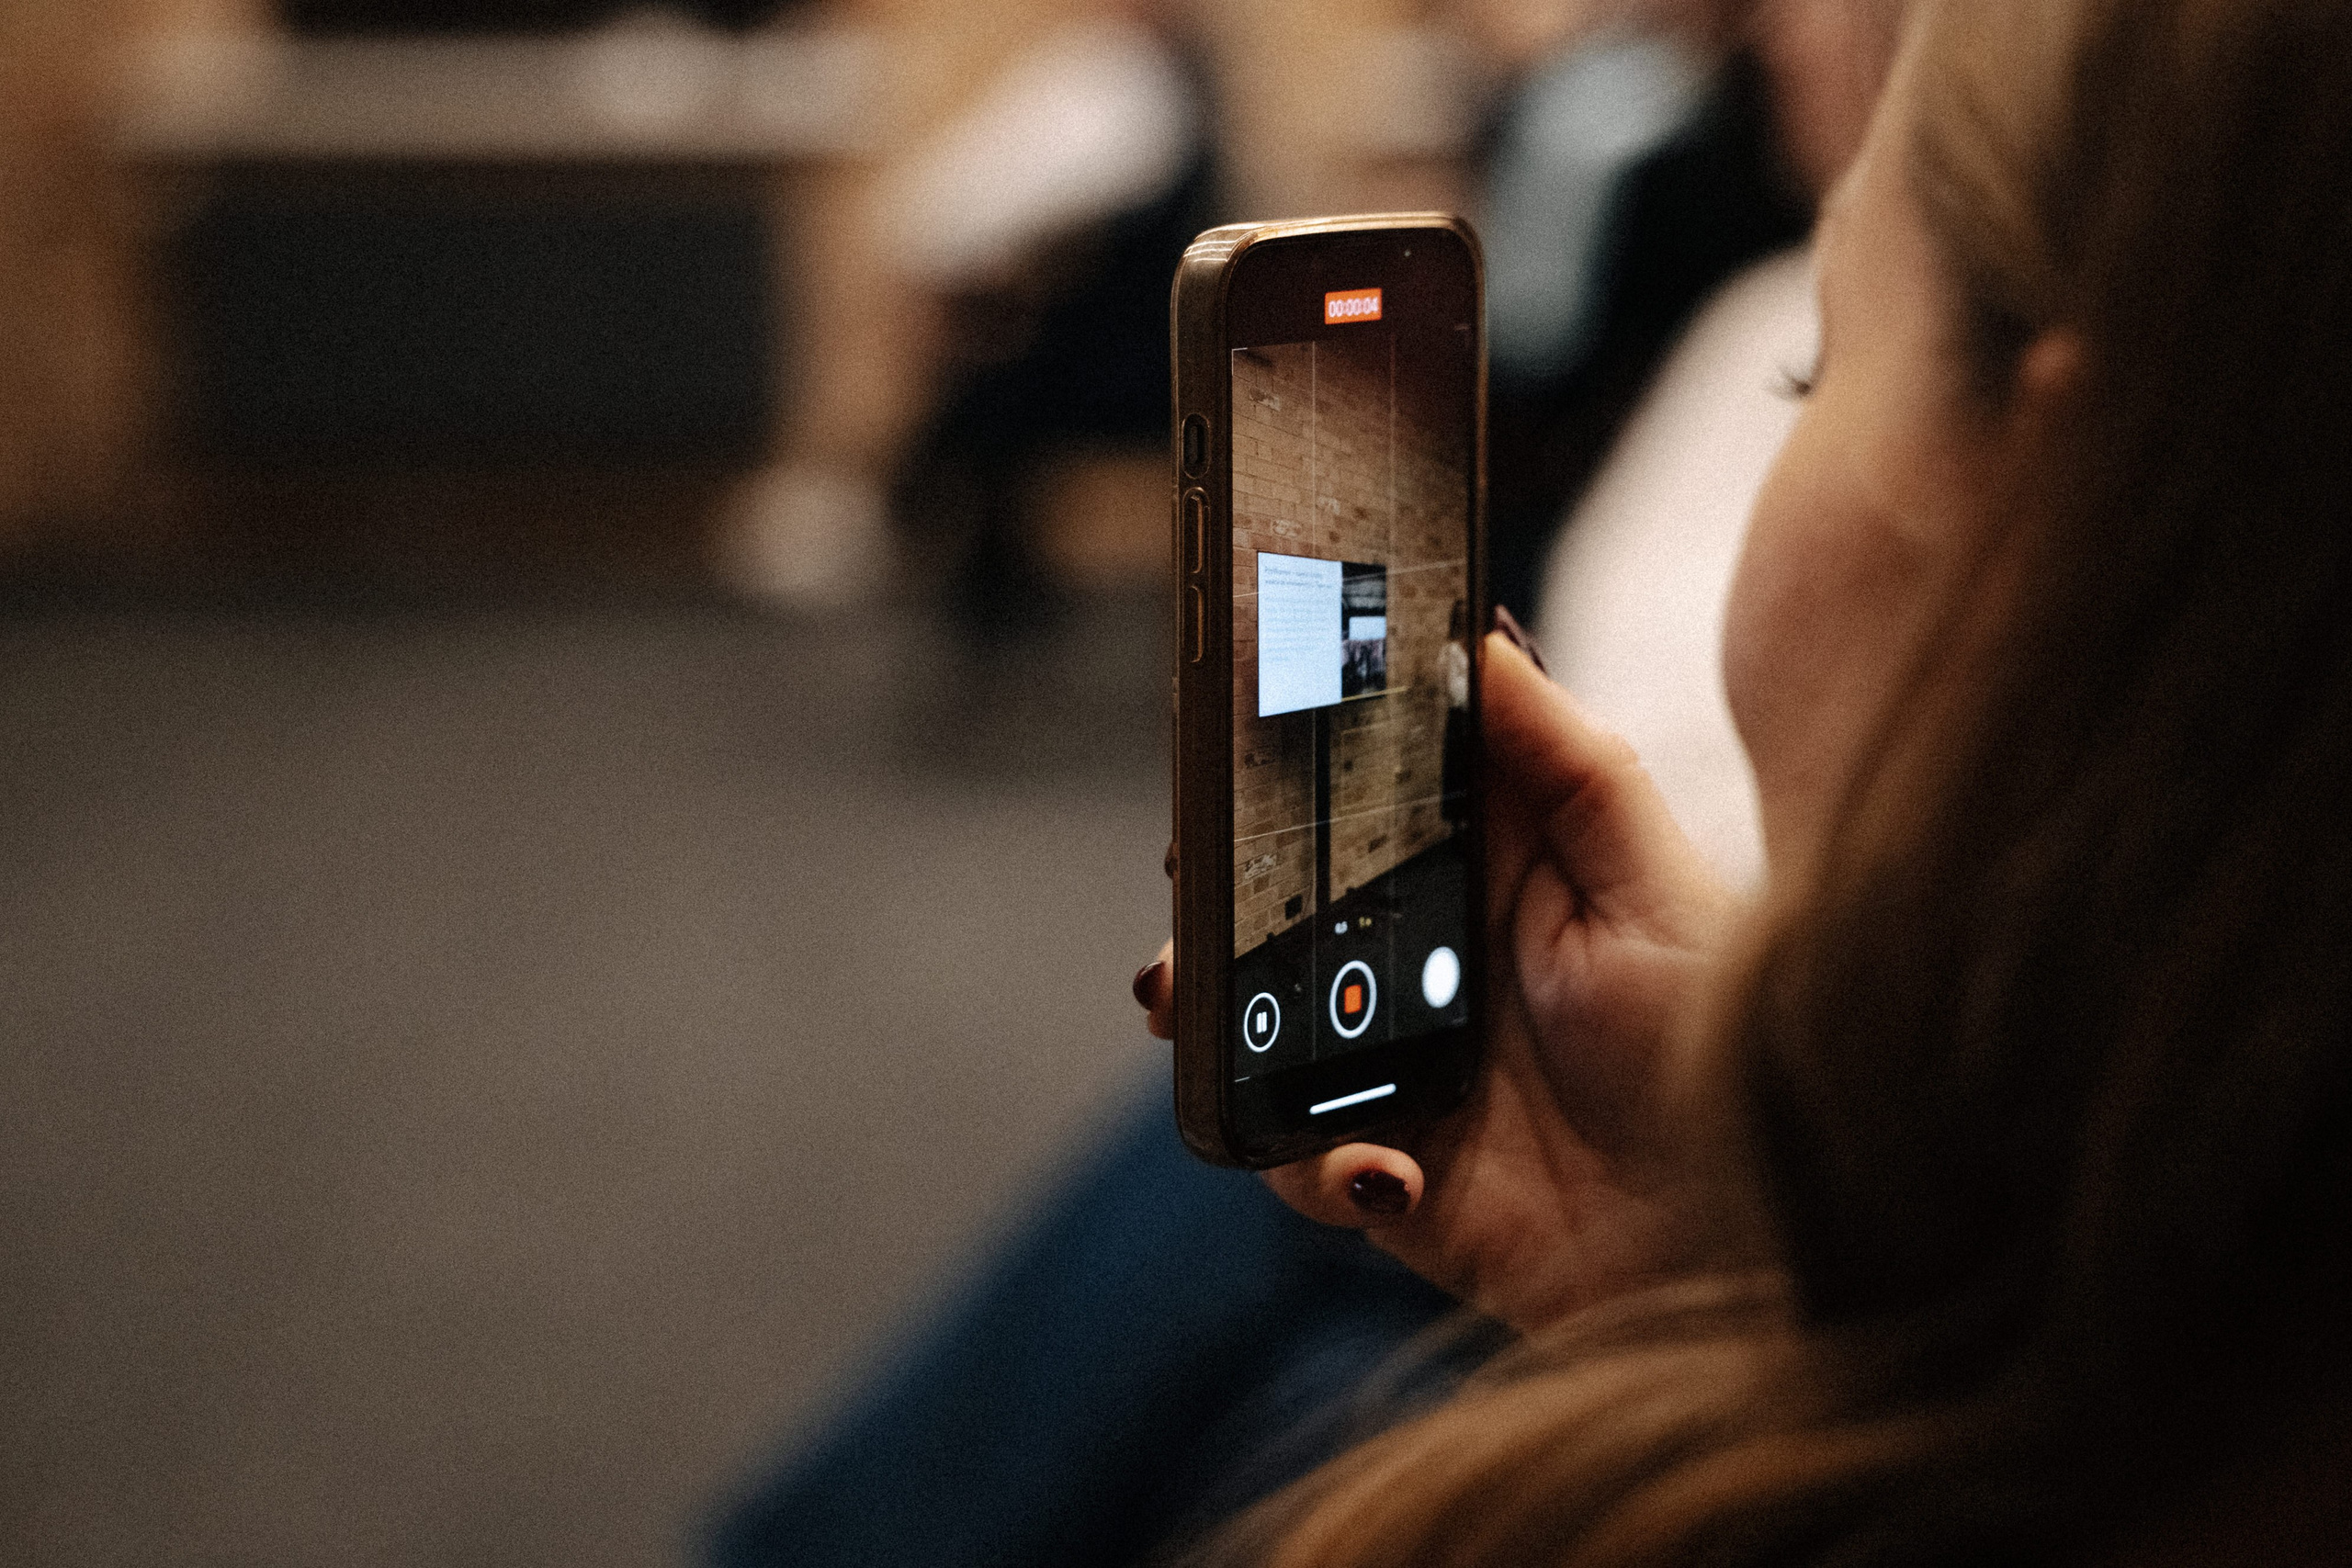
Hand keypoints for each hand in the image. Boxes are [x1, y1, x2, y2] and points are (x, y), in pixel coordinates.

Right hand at [1138, 633, 1738, 1330]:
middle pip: (1281, 908)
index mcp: (1485, 876)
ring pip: (1254, 1025)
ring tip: (1189, 999)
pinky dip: (1315, 1163)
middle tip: (1190, 875)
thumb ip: (1567, 762)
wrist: (1748, 1235)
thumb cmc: (1723, 1044)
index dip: (1288, 771)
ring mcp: (1393, 1068)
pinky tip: (1385, 1165)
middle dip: (1215, 891)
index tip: (1231, 735)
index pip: (1361, 802)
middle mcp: (1424, 964)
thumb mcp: (1656, 880)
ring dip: (1210, 1013)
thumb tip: (1481, 640)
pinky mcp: (1385, 1172)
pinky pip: (1296, 1159)